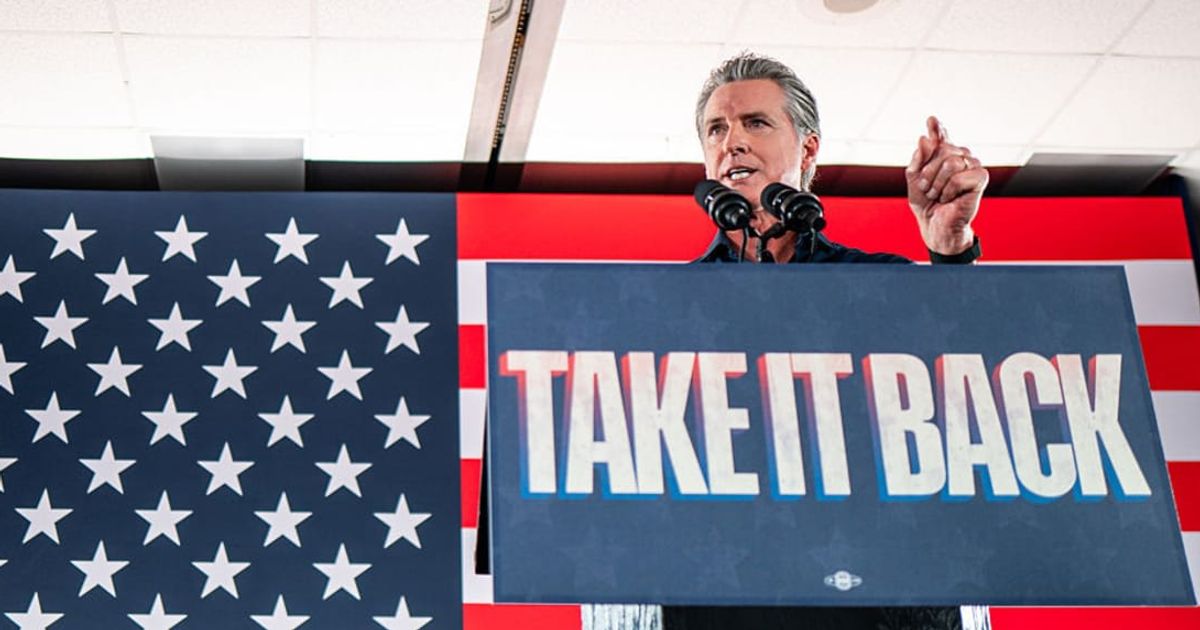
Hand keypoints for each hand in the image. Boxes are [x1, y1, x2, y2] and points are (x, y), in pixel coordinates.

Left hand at [905, 116, 987, 254]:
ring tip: (937, 194)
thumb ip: (918, 158)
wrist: (934, 224)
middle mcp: (960, 155)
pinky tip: (950, 197)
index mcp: (944, 154)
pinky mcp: (981, 177)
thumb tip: (925, 138)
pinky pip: (960, 176)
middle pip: (942, 149)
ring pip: (951, 162)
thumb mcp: (914, 178)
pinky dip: (949, 190)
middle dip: (928, 172)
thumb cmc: (926, 202)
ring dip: (937, 183)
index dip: (937, 128)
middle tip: (927, 188)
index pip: (941, 137)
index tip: (931, 120)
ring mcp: (972, 165)